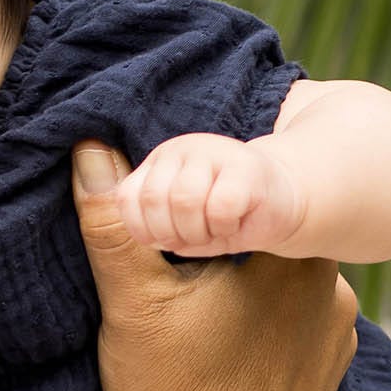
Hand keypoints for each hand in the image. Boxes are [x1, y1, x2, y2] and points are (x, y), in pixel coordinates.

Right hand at [71, 141, 356, 390]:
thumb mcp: (134, 305)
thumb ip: (114, 226)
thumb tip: (91, 152)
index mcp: (294, 251)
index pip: (250, 196)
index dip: (205, 205)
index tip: (172, 229)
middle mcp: (333, 284)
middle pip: (265, 240)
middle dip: (222, 249)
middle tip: (176, 274)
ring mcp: (338, 333)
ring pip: (281, 286)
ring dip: (245, 292)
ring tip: (198, 318)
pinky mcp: (329, 373)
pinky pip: (294, 329)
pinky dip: (262, 333)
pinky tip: (225, 352)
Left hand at [113, 132, 306, 256]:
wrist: (280, 204)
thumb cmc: (221, 221)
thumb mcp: (174, 228)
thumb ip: (141, 223)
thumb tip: (110, 204)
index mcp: (156, 164)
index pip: (126, 198)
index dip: (144, 231)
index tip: (167, 241)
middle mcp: (180, 149)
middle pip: (154, 199)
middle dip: (174, 234)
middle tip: (198, 237)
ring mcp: (213, 151)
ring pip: (185, 200)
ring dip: (201, 232)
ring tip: (216, 230)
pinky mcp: (246, 165)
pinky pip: (220, 207)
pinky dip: (226, 228)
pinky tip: (237, 223)